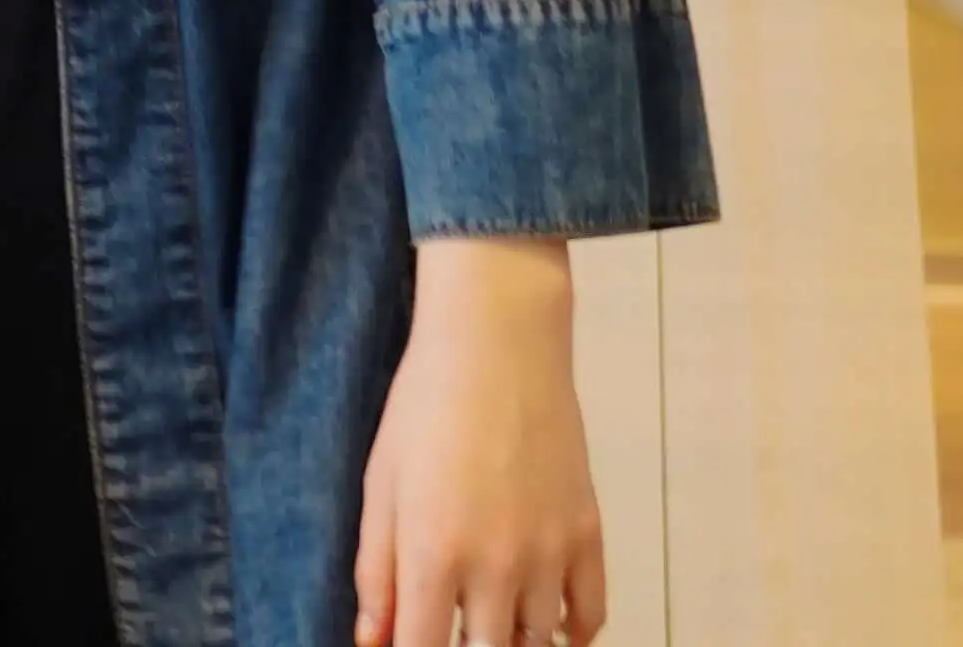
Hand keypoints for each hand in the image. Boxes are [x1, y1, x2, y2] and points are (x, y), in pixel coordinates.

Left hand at [356, 237, 603, 646]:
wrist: (498, 345)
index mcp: (434, 554)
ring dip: (512, 643)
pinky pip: (590, 615)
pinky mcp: (588, 534)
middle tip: (452, 628)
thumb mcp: (382, 487)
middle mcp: (497, 565)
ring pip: (538, 644)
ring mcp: (550, 553)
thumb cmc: (426, 408)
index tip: (413, 644)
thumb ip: (377, 572)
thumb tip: (373, 640)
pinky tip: (547, 625)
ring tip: (492, 626)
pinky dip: (571, 632)